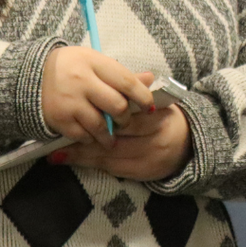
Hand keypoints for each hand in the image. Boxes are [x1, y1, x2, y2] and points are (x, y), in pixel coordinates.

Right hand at [42, 47, 154, 145]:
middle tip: (126, 121)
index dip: (142, 97)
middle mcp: (82, 81)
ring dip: (110, 134)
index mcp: (94, 62)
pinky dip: (91, 138)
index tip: (149, 107)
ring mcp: (69, 101)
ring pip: (100, 124)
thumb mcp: (96, 62)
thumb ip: (122, 73)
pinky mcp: (58, 119)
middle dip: (126, 117)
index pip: (127, 82)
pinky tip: (93, 136)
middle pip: (116, 105)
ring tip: (113, 136)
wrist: (29, 76)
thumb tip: (151, 79)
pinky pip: (82, 135)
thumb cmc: (71, 67)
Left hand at [50, 105, 191, 180]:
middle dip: (85, 142)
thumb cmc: (166, 119)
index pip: (128, 119)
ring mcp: (150, 160)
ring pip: (111, 159)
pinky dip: (92, 166)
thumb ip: (139, 91)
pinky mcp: (143, 174)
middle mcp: (156, 141)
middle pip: (115, 142)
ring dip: (82, 157)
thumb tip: (130, 72)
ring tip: (57, 155)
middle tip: (58, 141)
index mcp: (160, 119)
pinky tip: (73, 163)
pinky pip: (113, 170)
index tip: (78, 114)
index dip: (102, 119)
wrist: (188, 145)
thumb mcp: (156, 102)